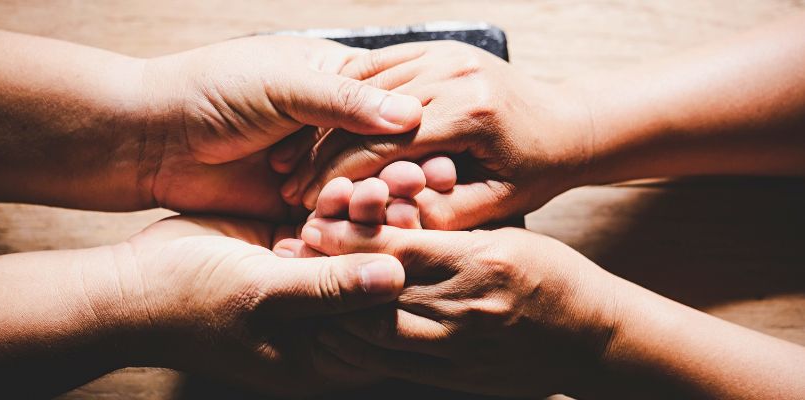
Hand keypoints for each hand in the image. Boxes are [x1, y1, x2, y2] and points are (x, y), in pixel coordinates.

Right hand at [113, 215, 404, 395]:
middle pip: (378, 280)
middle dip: (393, 236)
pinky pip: (330, 227)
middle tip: (408, 195)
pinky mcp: (295, 251)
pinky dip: (340, 205)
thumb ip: (327, 287)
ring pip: (357, 247)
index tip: (419, 232)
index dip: (409, 277)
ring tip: (375, 186)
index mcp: (325, 354)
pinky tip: (347, 184)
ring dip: (369, 214)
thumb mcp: (261, 294)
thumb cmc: (190, 302)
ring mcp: (311, 284)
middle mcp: (325, 322)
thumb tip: (395, 278)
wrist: (131, 284)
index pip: (386, 322)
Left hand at [133, 36, 422, 217]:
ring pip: (363, 188)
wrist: (154, 136)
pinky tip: (370, 236)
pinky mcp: (299, 207)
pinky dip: (351, 226)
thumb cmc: (212, 91)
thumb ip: (343, 101)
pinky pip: (334, 219)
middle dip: (407, 170)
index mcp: (337, 83)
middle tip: (432, 187)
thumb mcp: (281, 84)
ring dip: (384, 200)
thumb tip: (413, 113)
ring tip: (405, 214)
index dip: (418, 129)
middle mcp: (335, 128)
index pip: (391, 105)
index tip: (444, 151)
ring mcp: (319, 169)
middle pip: (385, 153)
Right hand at [281, 40, 591, 228]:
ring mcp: (446, 51)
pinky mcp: (439, 46)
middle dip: (323, 151)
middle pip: (367, 113)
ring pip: (366, 84)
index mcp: (470, 112)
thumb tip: (383, 222)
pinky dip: (347, 93)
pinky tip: (321, 121)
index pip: (385, 145)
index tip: (309, 202)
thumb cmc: (534, 169)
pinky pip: (380, 63)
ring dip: (326, 121)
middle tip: (290, 183)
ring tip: (297, 157)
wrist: (566, 122)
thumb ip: (443, 215)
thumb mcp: (496, 203)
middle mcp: (455, 71)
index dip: (340, 177)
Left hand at [292, 221, 619, 397]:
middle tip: (290, 255)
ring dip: (333, 313)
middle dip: (329, 273)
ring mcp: (462, 348)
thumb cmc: (554, 275)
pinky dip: (357, 349)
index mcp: (481, 260)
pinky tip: (334, 333)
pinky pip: (395, 365)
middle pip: (376, 290)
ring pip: (377, 333)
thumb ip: (454, 228)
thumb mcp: (510, 234)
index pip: (399, 245)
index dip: (350, 233)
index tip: (316, 219)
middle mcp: (467, 307)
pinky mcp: (458, 377)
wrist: (595, 339)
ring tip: (302, 294)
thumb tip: (397, 213)